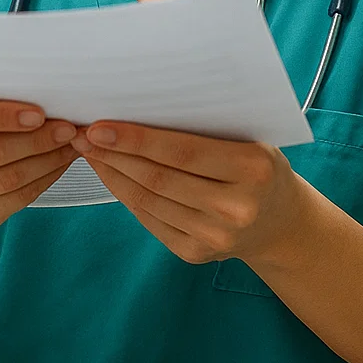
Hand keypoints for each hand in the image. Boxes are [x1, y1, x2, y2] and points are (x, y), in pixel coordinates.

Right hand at [0, 96, 79, 236]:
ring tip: (71, 142)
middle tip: (68, 127)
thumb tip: (34, 79)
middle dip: (37, 139)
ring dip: (47, 159)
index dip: (1, 115)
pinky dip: (44, 179)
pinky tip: (59, 163)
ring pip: (8, 177)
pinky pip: (16, 199)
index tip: (38, 113)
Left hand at [75, 122, 304, 265]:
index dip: (136, 140)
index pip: (183, 151)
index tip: (99, 126)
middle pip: (159, 178)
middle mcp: (235, 207)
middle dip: (114, 155)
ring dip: (113, 173)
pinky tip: (110, 174)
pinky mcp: (195, 253)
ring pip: (148, 200)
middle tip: (82, 134)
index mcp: (252, 168)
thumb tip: (139, 109)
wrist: (280, 224)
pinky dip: (125, 194)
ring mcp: (215, 236)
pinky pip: (150, 218)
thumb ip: (206, 129)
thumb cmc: (257, 167)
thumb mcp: (249, 140)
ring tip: (89, 151)